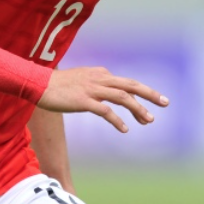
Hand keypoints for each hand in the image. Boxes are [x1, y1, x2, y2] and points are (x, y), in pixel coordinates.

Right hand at [37, 67, 168, 132]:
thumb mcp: (81, 81)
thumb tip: (106, 97)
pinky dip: (117, 120)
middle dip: (150, 94)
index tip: (149, 107)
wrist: (37, 83)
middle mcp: (99, 79)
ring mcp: (92, 89)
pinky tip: (125, 129)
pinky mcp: (83, 100)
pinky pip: (105, 111)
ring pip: (122, 97)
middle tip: (165, 103)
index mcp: (100, 73)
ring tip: (149, 120)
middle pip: (130, 85)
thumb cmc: (57, 85)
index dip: (139, 96)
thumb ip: (95, 85)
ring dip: (138, 109)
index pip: (125, 84)